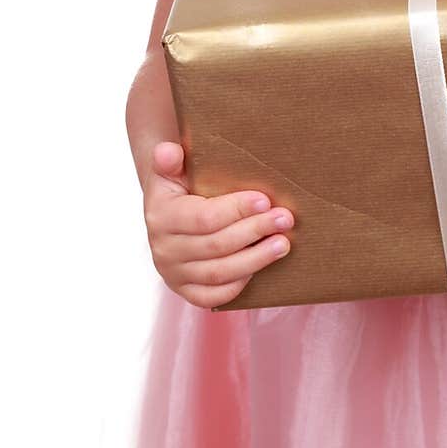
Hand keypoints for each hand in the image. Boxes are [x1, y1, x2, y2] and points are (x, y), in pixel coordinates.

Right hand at [143, 141, 295, 308]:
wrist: (165, 216)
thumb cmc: (178, 187)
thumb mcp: (169, 169)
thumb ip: (168, 159)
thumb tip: (168, 150)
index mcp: (160, 216)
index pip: (204, 218)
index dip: (237, 210)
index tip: (265, 200)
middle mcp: (164, 249)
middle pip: (217, 245)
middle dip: (255, 231)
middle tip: (285, 218)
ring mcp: (173, 274)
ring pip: (219, 273)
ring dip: (256, 259)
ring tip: (284, 243)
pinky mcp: (185, 291)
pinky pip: (213, 296)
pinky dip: (239, 283)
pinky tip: (261, 267)